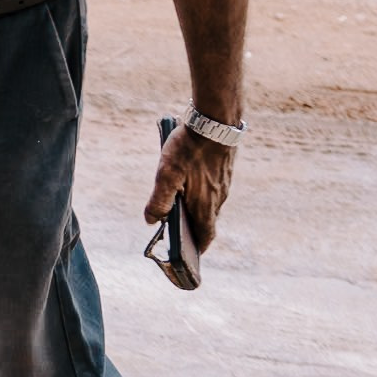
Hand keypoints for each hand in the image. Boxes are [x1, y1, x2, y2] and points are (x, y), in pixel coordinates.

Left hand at [144, 122, 234, 253]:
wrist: (216, 120)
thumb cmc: (190, 147)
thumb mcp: (167, 174)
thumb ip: (159, 200)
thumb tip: (152, 221)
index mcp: (206, 204)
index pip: (206, 235)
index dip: (199, 248)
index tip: (192, 256)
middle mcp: (219, 197)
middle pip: (207, 220)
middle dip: (195, 230)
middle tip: (181, 235)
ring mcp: (224, 183)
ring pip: (210, 203)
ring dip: (197, 209)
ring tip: (180, 209)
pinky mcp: (225, 170)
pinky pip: (214, 188)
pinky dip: (202, 194)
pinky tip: (190, 184)